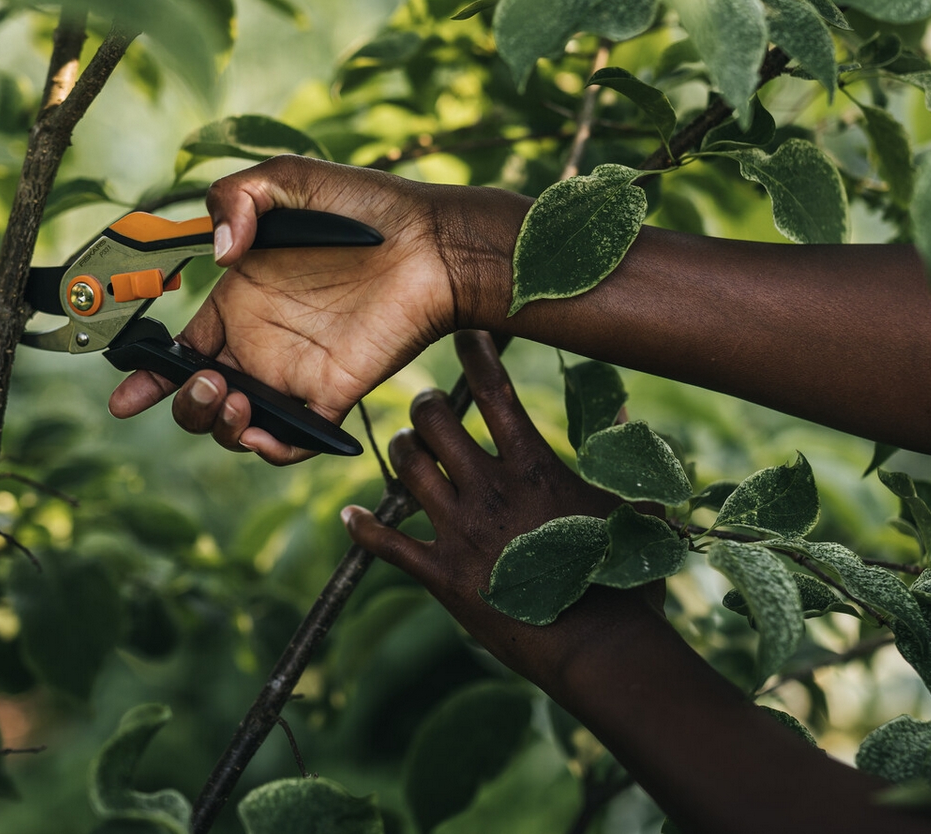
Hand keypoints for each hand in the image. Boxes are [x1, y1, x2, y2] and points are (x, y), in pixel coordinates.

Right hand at [108, 157, 528, 463]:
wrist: (431, 242)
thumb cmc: (366, 206)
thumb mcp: (288, 178)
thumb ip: (235, 198)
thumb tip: (218, 259)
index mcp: (243, 300)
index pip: (183, 349)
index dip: (149, 376)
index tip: (124, 398)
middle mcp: (263, 342)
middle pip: (201, 397)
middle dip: (185, 404)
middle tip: (209, 380)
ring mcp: (297, 371)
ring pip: (238, 426)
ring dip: (217, 426)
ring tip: (232, 397)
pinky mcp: (333, 393)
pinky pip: (293, 442)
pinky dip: (269, 450)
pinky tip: (262, 430)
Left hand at [341, 330, 661, 687]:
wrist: (598, 647)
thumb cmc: (621, 575)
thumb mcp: (632, 505)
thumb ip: (617, 452)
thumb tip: (618, 408)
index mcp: (533, 467)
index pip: (495, 393)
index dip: (475, 355)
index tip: (464, 334)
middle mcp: (488, 490)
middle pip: (434, 423)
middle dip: (425, 406)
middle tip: (428, 409)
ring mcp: (460, 532)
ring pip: (406, 469)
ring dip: (401, 451)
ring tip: (408, 449)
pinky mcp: (440, 575)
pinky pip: (387, 543)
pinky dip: (363, 528)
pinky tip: (349, 515)